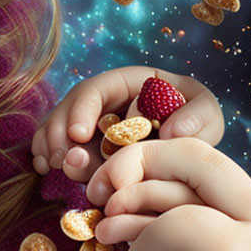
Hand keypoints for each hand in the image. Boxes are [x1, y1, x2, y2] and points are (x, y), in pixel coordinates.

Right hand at [31, 65, 223, 181]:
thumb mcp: (207, 114)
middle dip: (59, 133)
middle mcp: (100, 100)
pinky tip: (43, 167)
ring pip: (56, 128)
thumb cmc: (194, 123)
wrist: (183, 147)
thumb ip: (199, 117)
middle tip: (63, 159)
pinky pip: (51, 144)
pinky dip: (44, 155)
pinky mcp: (78, 146)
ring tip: (55, 166)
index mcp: (126, 83)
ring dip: (52, 147)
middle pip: (67, 110)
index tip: (79, 136)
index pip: (94, 91)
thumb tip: (170, 131)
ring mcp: (85, 122)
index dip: (82, 112)